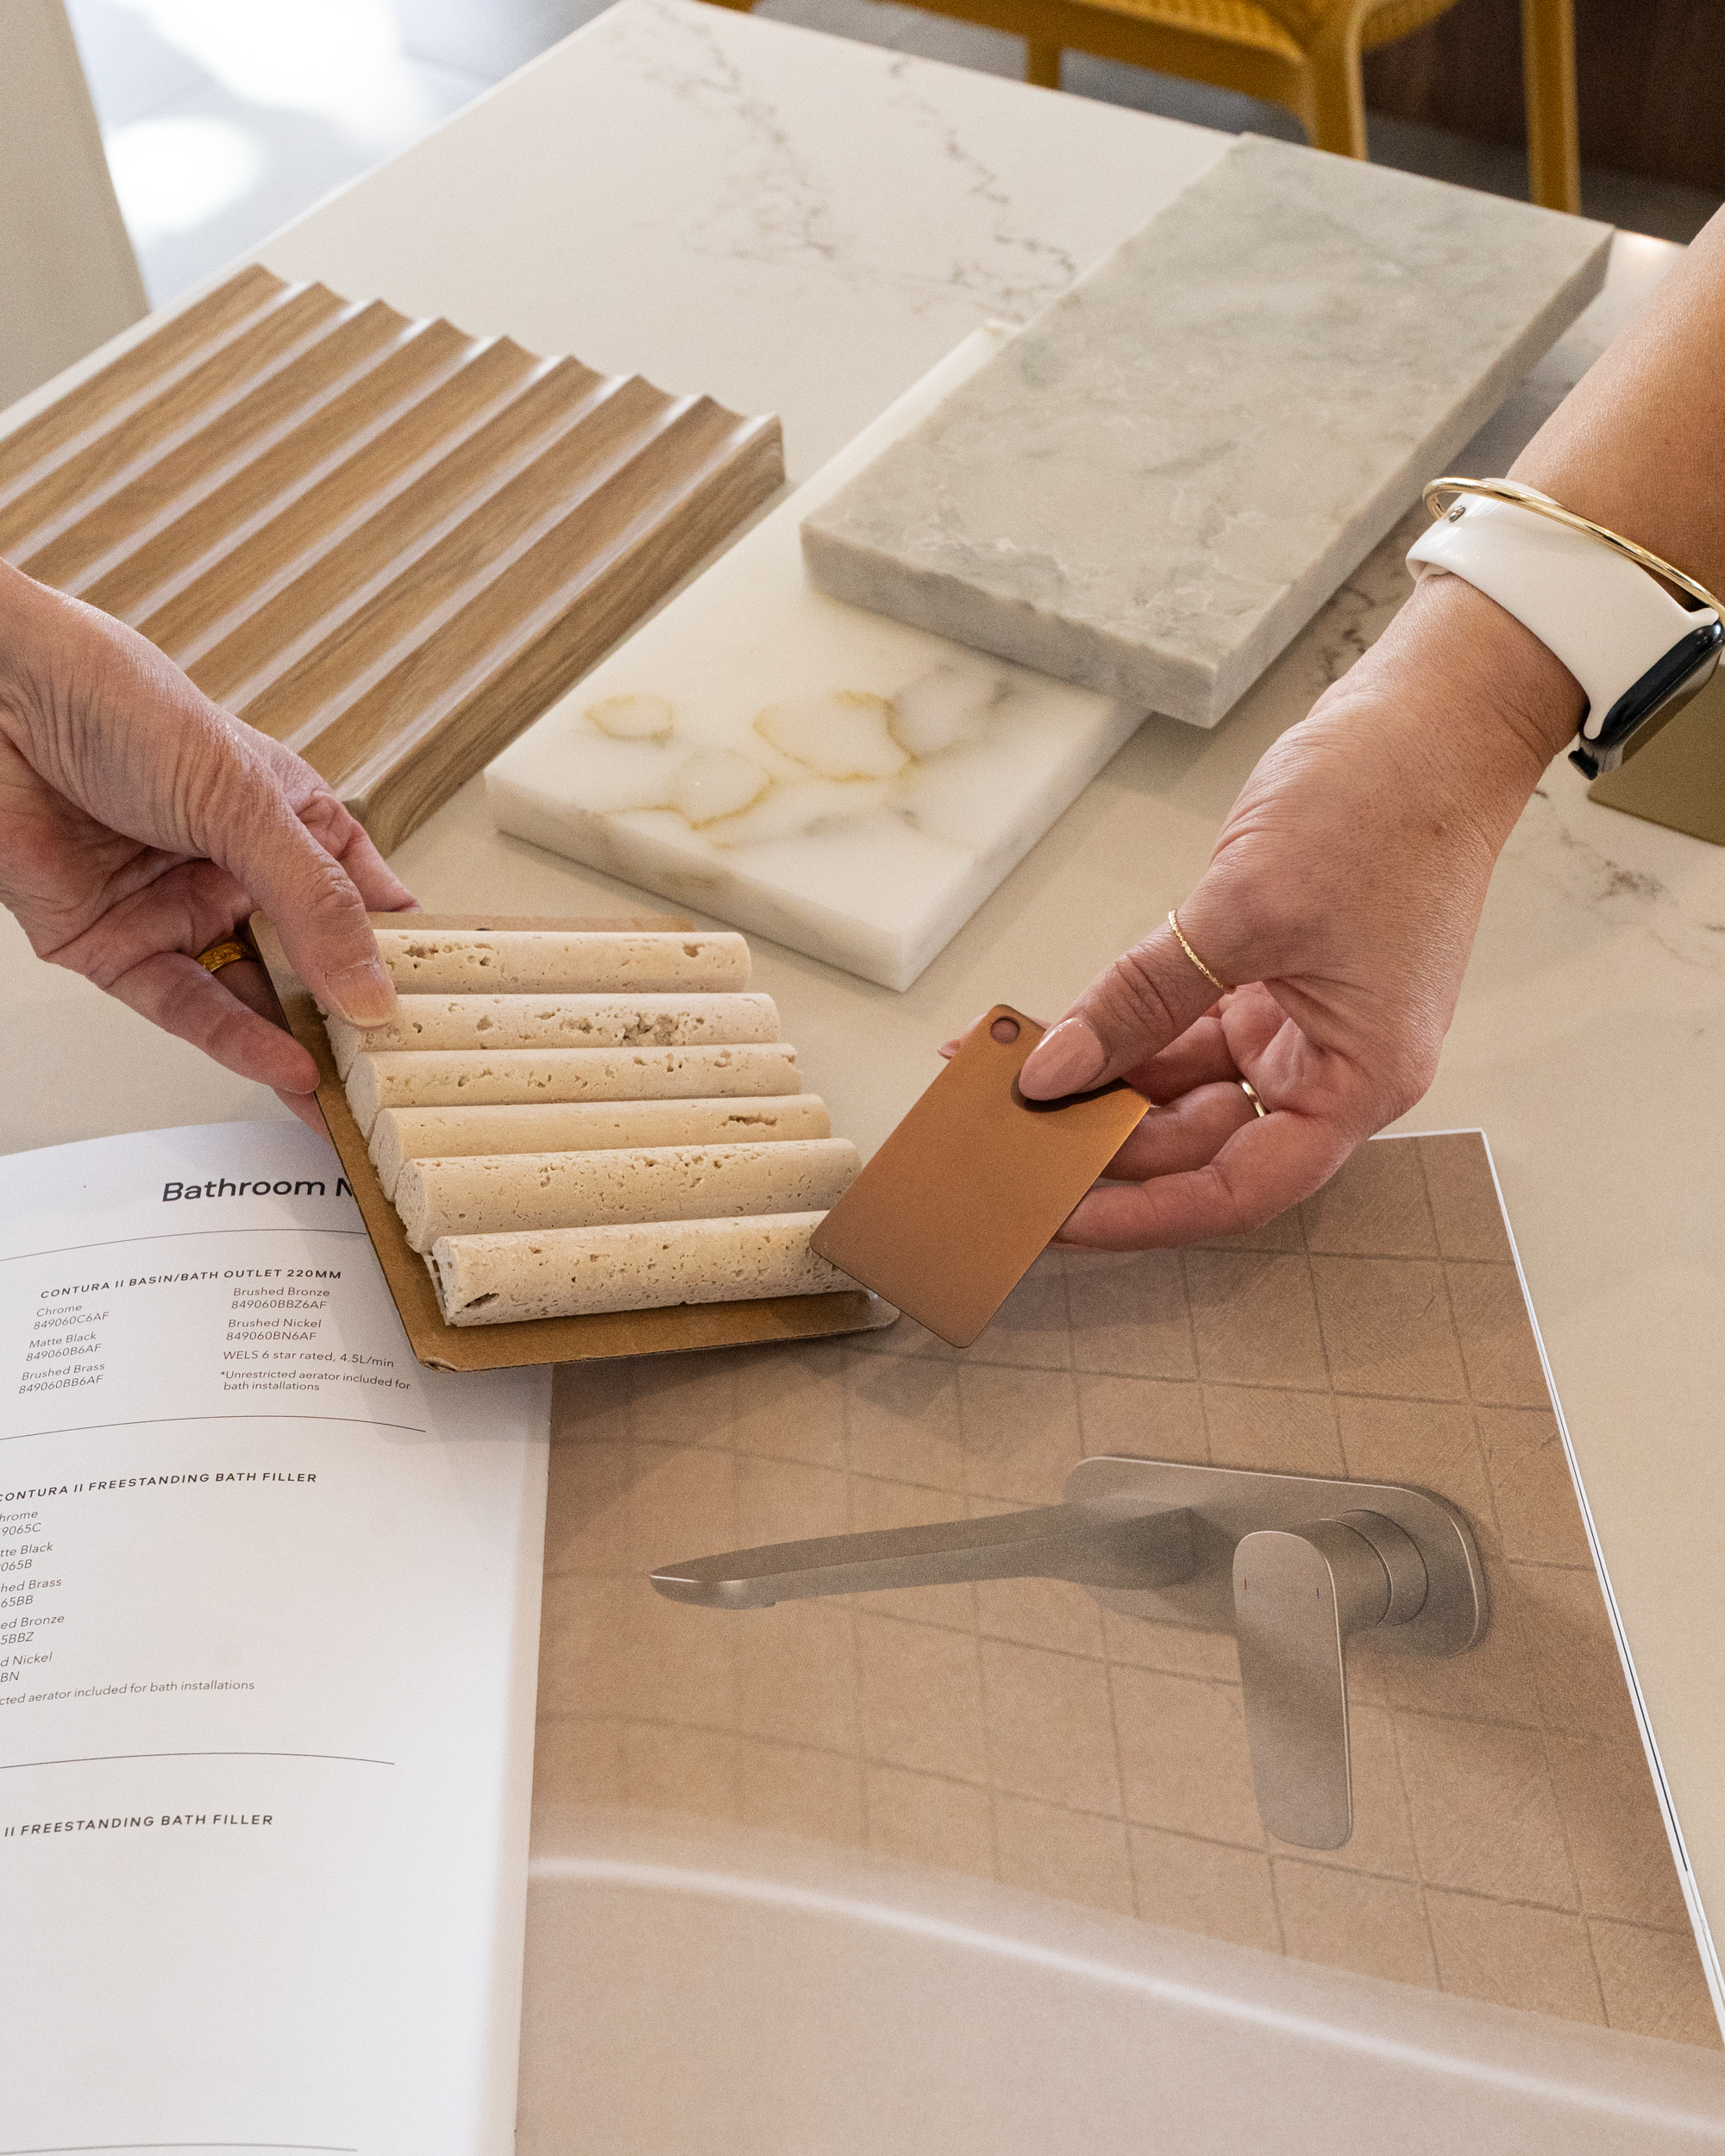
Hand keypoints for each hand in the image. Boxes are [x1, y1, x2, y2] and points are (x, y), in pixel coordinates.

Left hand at [0, 563, 414, 1133]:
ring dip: (303, 1049)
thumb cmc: (114, 701)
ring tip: (354, 1098)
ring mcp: (178, 911)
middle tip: (408, 1080)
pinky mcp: (116, 947)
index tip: (451, 1014)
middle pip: (314, 967)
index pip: (369, 906)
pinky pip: (184, 1009)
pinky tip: (286, 1067)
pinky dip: (236, 1042)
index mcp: (290, 822)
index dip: (410, 960)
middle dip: (358, 1025)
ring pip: (254, 1000)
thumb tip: (371, 987)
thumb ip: (313, 903)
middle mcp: (238, 872)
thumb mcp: (245, 800)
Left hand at [947, 576, 1583, 1247]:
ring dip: (1099, 1085)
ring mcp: (1298, 1021)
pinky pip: (1178, 1029)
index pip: (1240, 1186)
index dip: (1147, 1214)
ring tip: (1006, 1086)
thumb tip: (1055, 1070)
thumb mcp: (1242, 912)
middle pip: (1202, 1142)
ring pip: (1181, 1087)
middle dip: (1104, 1144)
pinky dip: (1118, 1031)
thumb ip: (1140, 1001)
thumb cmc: (1385, 809)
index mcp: (1358, 1079)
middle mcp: (1332, 1066)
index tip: (1063, 1219)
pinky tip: (1048, 1035)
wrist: (1431, 717)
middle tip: (1008, 1146)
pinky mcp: (1266, 977)